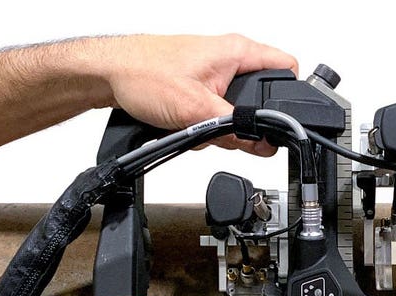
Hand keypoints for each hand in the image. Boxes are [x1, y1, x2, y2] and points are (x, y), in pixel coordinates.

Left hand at [95, 34, 298, 156]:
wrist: (108, 74)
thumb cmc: (142, 74)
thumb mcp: (196, 109)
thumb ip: (233, 128)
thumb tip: (261, 142)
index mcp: (237, 52)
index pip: (287, 69)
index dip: (287, 101)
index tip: (276, 125)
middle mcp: (228, 59)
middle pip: (259, 102)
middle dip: (242, 127)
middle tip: (221, 132)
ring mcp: (213, 74)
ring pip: (234, 113)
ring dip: (217, 130)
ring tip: (194, 126)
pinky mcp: (199, 87)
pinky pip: (214, 115)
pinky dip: (202, 127)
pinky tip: (185, 126)